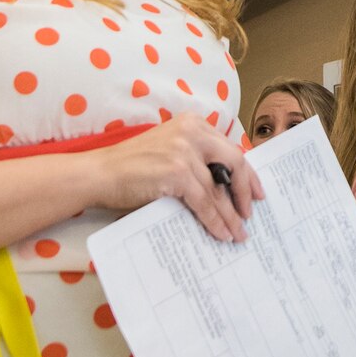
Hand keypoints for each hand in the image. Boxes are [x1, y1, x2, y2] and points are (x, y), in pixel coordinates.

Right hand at [81, 120, 264, 242]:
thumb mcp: (170, 152)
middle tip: (251, 212)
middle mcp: (192, 132)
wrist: (99, 174)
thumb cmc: (131, 167)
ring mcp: (184, 151)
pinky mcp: (177, 173)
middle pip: (235, 163)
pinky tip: (221, 232)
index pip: (230, 148)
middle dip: (247, 191)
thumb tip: (227, 187)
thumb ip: (196, 159)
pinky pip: (205, 202)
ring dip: (231, 215)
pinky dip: (215, 220)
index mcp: (193, 123)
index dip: (248, 173)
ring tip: (238, 233)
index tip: (256, 191)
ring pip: (220, 189)